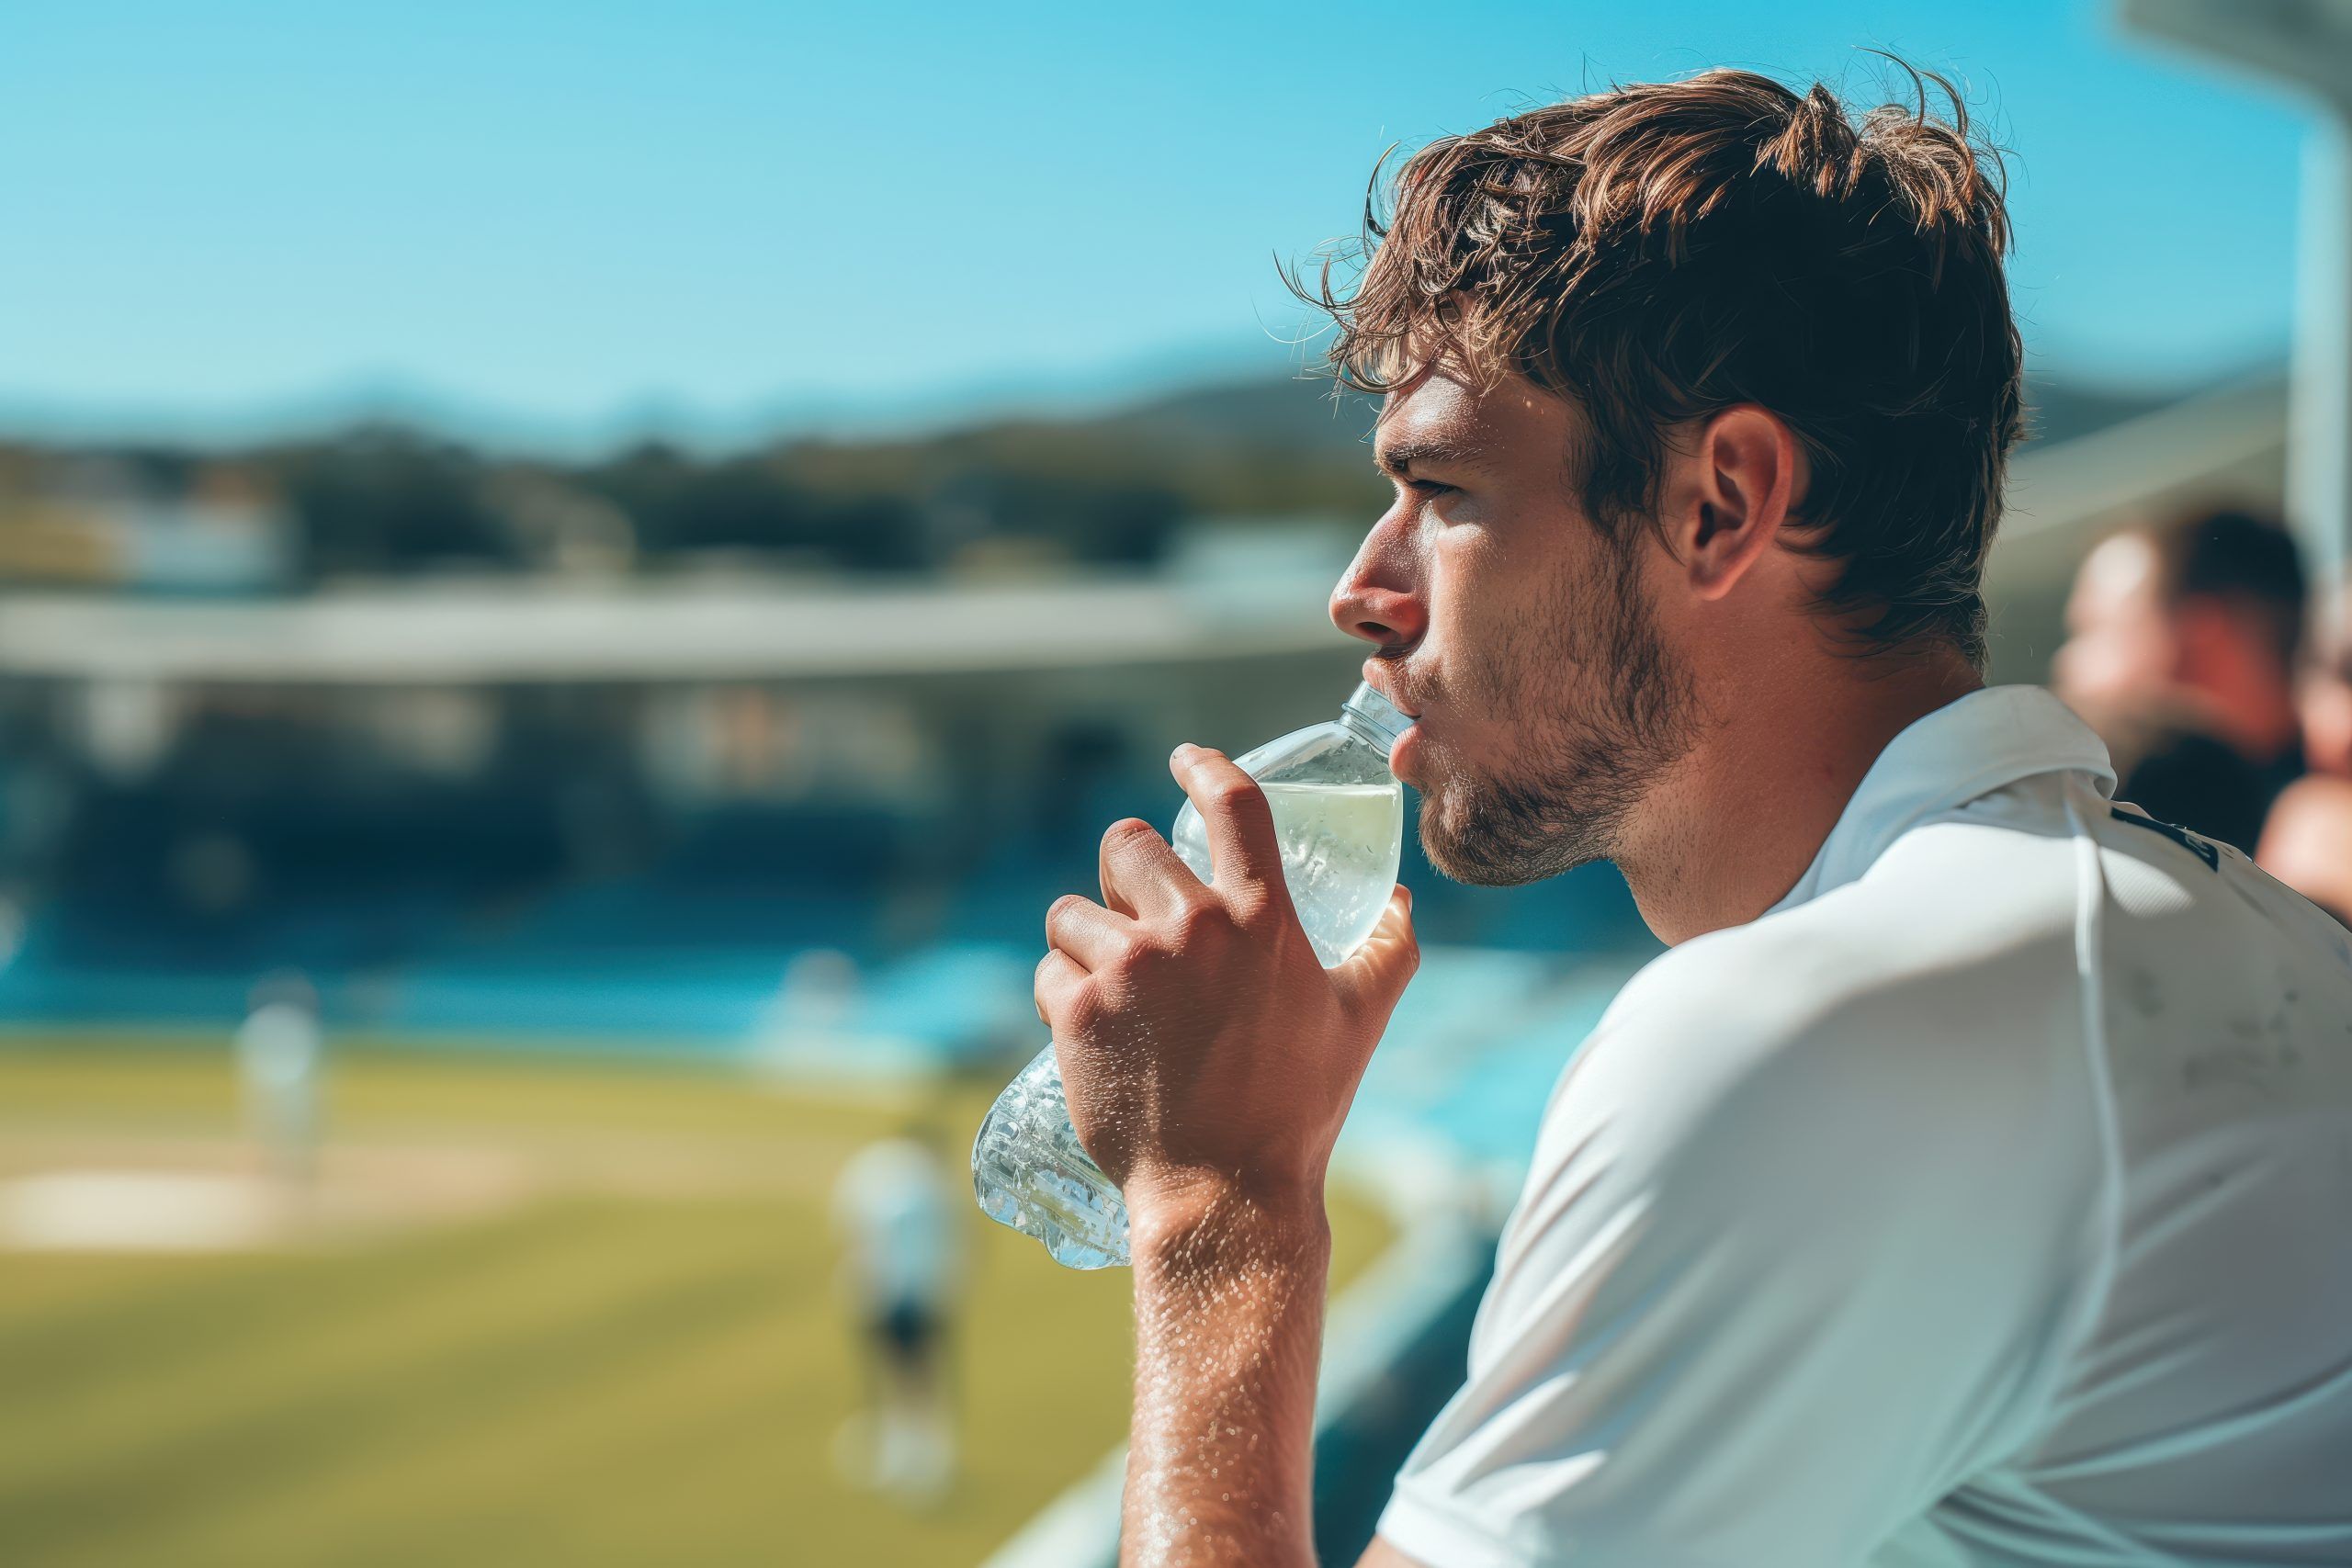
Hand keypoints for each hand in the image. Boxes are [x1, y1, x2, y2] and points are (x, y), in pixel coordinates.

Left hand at [1035, 743, 1418, 1223]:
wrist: (1226, 1192)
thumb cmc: (1298, 1108)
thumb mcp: (1358, 1020)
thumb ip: (1389, 948)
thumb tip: (1400, 899)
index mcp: (1263, 920)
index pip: (1231, 805)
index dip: (1203, 768)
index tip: (1185, 761)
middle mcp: (1193, 929)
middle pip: (1126, 845)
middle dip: (1123, 872)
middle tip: (1133, 914)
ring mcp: (1129, 967)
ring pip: (1073, 910)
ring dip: (1086, 937)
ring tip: (1112, 983)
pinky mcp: (1076, 1010)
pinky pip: (1049, 969)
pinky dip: (1063, 992)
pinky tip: (1090, 1024)